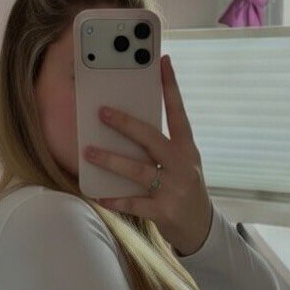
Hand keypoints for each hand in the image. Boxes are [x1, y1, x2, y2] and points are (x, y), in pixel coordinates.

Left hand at [83, 54, 213, 256]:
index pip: (179, 113)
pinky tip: (98, 195)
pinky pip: (134, 203)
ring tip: (88, 152)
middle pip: (152, 139)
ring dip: (111, 160)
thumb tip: (130, 125)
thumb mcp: (182, 164)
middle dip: (126, 124)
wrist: (201, 228)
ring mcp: (173, 189)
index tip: (163, 61)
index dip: (171, 87)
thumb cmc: (184, 189)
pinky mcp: (164, 211)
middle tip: (102, 112)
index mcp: (187, 149)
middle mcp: (182, 165)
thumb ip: (163, 146)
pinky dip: (115, 199)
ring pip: (138, 171)